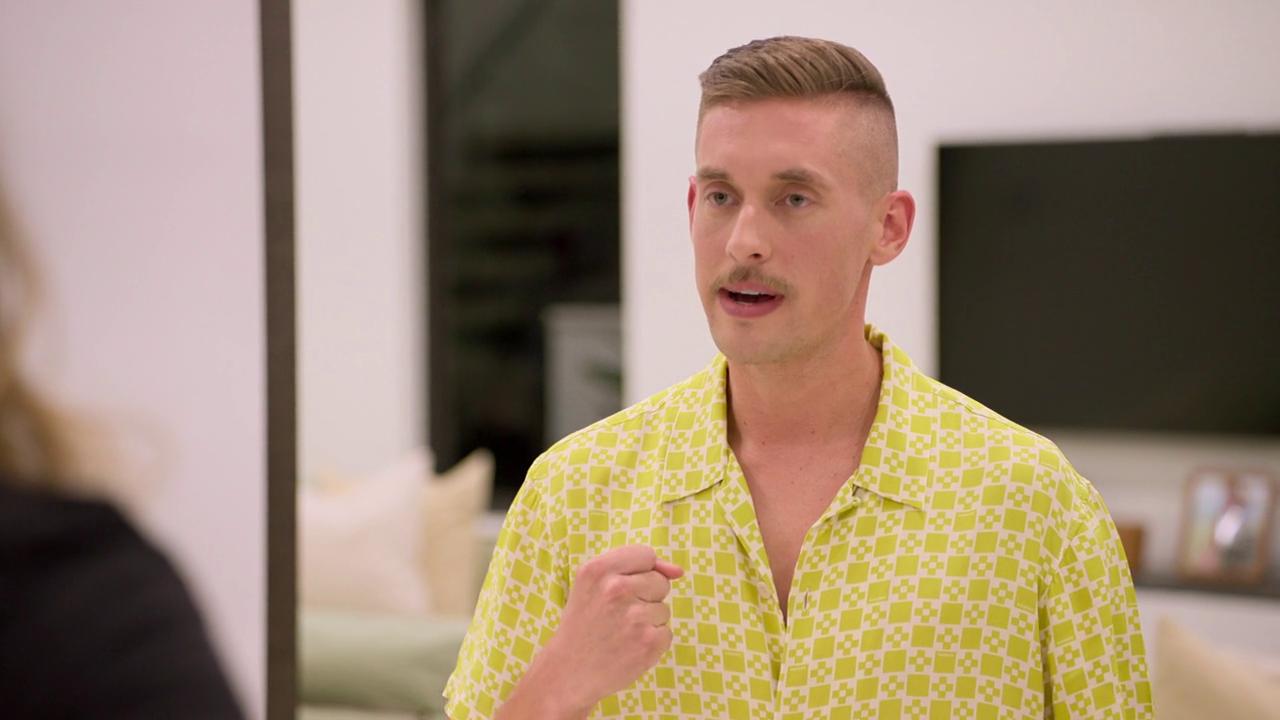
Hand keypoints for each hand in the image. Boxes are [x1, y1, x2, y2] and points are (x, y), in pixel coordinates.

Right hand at [514, 545, 683, 717]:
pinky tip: (629, 647)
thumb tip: (678, 571)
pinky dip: (652, 642)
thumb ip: (635, 568)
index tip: (623, 589)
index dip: (640, 572)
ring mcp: (634, 617)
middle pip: (660, 581)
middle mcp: (616, 590)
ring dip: (648, 621)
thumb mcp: (593, 584)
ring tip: (621, 632)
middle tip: (618, 614)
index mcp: (598, 570)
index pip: (646, 554)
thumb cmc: (584, 624)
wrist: (568, 671)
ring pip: (664, 609)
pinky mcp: (648, 643)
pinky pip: (667, 633)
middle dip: (646, 597)